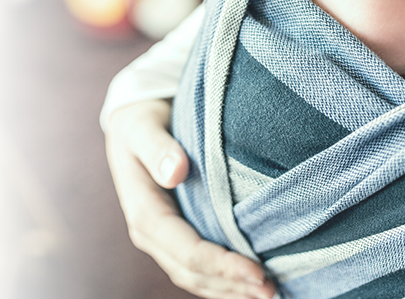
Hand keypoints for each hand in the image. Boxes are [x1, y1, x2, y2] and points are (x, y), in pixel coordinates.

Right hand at [105, 100, 276, 298]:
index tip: (257, 271)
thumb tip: (175, 172)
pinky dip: (223, 280)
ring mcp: (163, 239)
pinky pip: (198, 267)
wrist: (132, 125)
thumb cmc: (140, 122)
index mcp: (144, 213)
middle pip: (193, 272)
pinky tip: (248, 283)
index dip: (221, 265)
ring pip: (196, 277)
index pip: (186, 251)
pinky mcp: (176, 235)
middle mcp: (152, 234)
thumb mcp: (141, 127)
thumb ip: (157, 148)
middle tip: (272, 291)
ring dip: (230, 290)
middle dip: (231, 285)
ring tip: (268, 294)